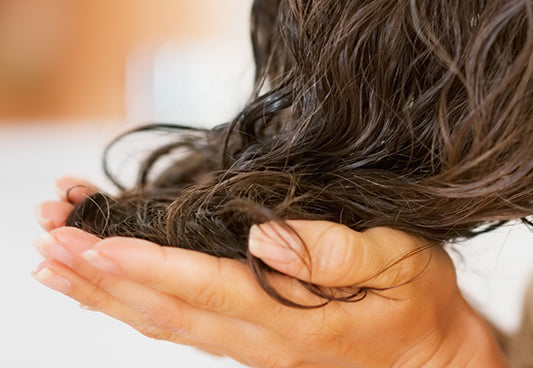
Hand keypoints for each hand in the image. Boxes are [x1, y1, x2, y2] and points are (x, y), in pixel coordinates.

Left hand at [33, 177, 507, 367]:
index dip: (147, 265)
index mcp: (293, 320)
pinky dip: (135, 305)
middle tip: (49, 242)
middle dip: (101, 278)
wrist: (427, 355)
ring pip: (162, 324)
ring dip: (105, 294)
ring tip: (55, 265)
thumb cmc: (415, 301)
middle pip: (165, 311)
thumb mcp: (398, 262)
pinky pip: (180, 327)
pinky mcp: (249, 342)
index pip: (204, 288)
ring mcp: (250, 347)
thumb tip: (264, 234)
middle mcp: (260, 341)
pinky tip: (109, 289)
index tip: (94, 241)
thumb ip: (333, 250)